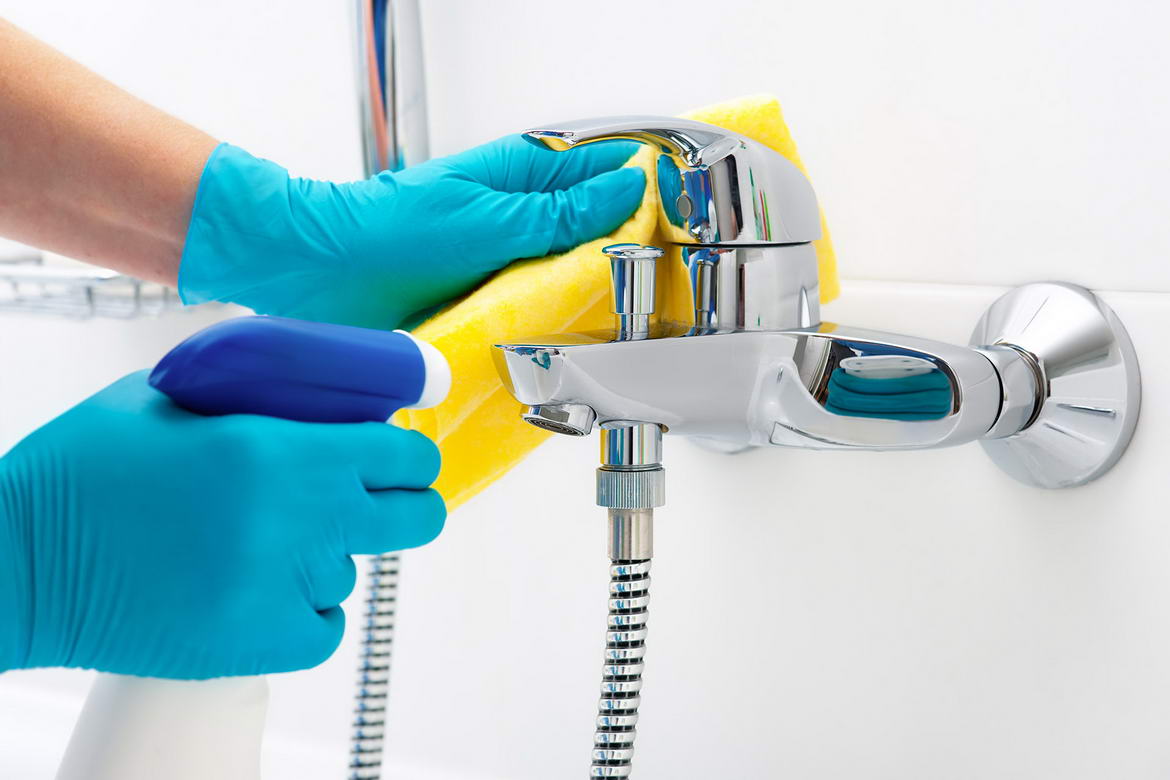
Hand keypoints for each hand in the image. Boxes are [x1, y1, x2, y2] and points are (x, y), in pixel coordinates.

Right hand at [0, 371, 443, 678]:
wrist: (19, 563)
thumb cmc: (88, 469)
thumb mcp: (174, 397)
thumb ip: (259, 394)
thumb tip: (327, 397)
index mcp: (278, 451)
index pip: (403, 455)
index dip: (408, 456)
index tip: (399, 458)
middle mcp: (294, 522)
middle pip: (416, 519)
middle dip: (405, 505)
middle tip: (369, 501)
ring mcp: (281, 589)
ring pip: (354, 571)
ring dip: (325, 555)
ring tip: (257, 544)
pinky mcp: (260, 645)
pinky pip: (325, 626)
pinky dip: (304, 610)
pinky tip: (258, 587)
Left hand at [179, 136, 645, 329]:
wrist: (319, 277)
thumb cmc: (389, 232)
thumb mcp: (489, 219)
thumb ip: (562, 212)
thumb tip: (629, 189)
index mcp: (524, 176)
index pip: (609, 172)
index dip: (651, 194)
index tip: (688, 221)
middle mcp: (521, 220)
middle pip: (600, 232)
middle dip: (632, 256)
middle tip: (665, 287)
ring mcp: (508, 265)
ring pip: (574, 279)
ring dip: (596, 300)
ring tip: (626, 324)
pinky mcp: (491, 306)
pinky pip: (539, 315)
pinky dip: (558, 329)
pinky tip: (576, 347)